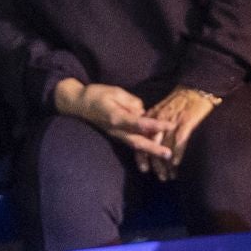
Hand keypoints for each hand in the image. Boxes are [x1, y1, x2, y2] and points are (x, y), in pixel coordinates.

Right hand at [53, 78, 172, 165]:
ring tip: (165, 159)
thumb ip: (131, 102)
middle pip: (138, 142)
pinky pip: (133, 145)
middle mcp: (117, 130)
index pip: (139, 123)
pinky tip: (155, 157)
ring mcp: (117, 136)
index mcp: (117, 117)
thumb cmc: (97, 95)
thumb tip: (143, 112)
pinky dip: (144, 151)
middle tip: (169, 155)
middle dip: (154, 149)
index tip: (170, 125)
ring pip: (136, 147)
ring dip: (150, 154)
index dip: (155, 125)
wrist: (79, 105)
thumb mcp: (115, 92)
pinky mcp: (118, 137)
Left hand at [143, 86, 218, 180]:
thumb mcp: (164, 106)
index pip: (143, 138)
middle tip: (160, 177)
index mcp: (154, 116)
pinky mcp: (186, 121)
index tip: (144, 169)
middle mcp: (160, 120)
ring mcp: (173, 121)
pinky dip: (177, 152)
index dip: (143, 155)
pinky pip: (180, 140)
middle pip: (153, 145)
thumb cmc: (183, 97)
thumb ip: (156, 120)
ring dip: (166, 163)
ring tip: (169, 176)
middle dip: (156, 163)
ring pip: (165, 145)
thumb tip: (151, 135)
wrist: (197, 86)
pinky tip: (175, 163)